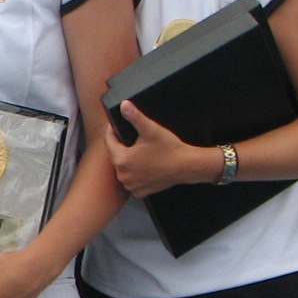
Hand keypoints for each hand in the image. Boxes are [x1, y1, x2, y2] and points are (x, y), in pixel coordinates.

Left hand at [106, 100, 220, 197]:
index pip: (109, 141)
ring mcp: (131, 185)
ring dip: (128, 161)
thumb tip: (123, 105)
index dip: (112, 131)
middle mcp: (122, 175)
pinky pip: (132, 181)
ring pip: (124, 169)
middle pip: (116, 155)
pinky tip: (144, 166)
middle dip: (122, 147)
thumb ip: (135, 117)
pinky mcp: (140, 192)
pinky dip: (136, 174)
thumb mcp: (151, 129)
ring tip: (140, 152)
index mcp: (121, 159)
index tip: (116, 125)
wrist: (187, 166)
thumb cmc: (169, 148)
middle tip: (133, 139)